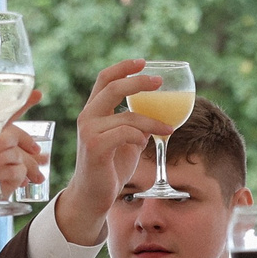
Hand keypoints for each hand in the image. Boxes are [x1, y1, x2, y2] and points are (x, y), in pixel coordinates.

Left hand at [0, 102, 37, 212]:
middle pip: (16, 135)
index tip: (38, 93)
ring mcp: (11, 161)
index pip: (10, 115)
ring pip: (17, 154)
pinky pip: (18, 171)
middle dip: (2, 142)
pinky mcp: (16, 177)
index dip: (25, 104)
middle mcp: (3, 144)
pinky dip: (1, 173)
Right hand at [56, 59, 171, 241]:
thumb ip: (136, 125)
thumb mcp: (126, 141)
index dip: (123, 67)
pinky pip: (125, 133)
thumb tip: (157, 115)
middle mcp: (88, 116)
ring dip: (152, 121)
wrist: (94, 195)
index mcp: (94, 111)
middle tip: (159, 81)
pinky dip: (140, 136)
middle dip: (138, 82)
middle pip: (112, 87)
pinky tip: (146, 142)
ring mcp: (89, 131)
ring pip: (127, 116)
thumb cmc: (111, 167)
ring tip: (168, 128)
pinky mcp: (95, 147)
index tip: (143, 61)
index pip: (104, 79)